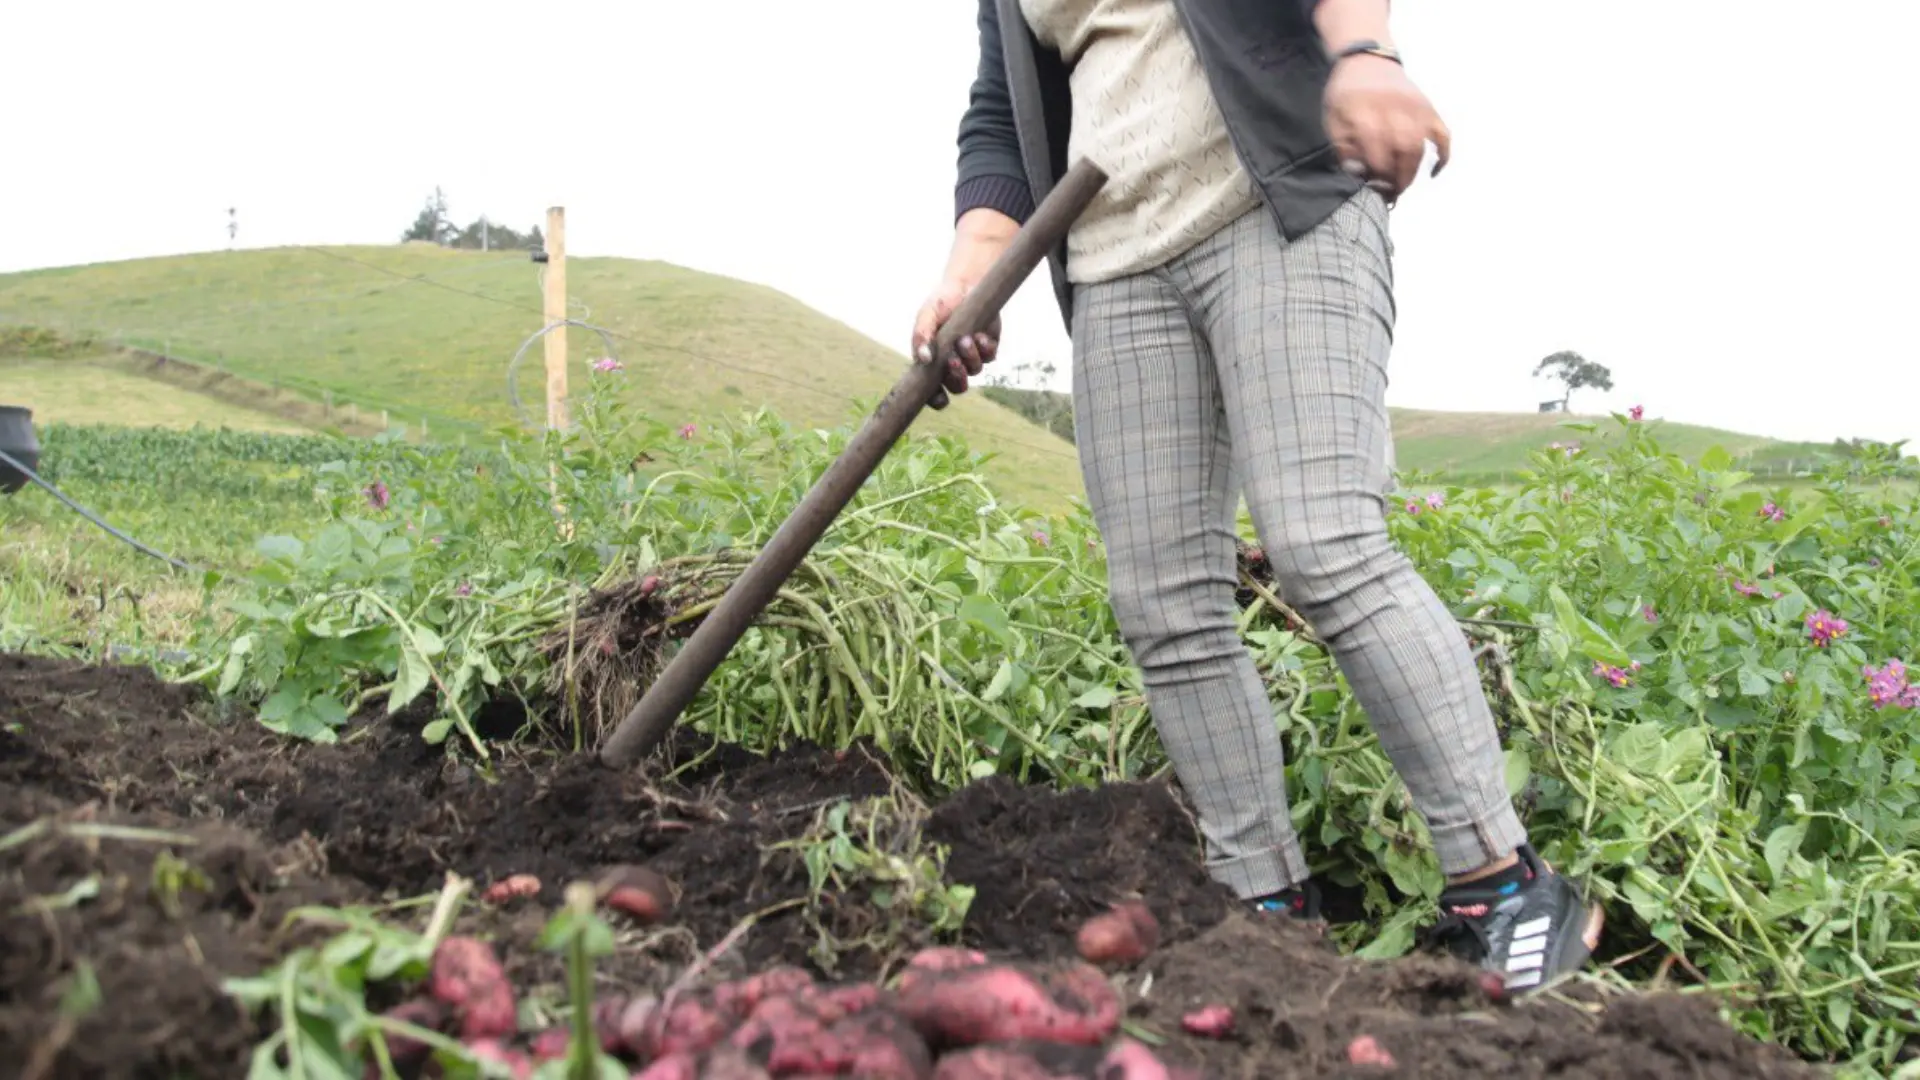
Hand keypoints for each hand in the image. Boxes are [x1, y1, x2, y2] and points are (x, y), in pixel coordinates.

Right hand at [911, 276, 1000, 409]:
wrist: (965, 284)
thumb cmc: (940, 302)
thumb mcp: (926, 315)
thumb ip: (921, 335)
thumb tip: (924, 359)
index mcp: (933, 361)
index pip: (933, 390)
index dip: (936, 399)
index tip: (940, 398)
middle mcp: (952, 363)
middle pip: (957, 387)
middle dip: (957, 378)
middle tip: (953, 361)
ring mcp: (972, 356)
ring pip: (974, 371)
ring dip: (970, 358)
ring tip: (965, 339)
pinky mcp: (988, 347)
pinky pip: (989, 356)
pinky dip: (985, 348)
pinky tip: (979, 335)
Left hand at [1323, 53, 1450, 202]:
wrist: (1368, 61)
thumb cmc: (1347, 94)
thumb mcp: (1333, 118)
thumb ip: (1343, 146)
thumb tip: (1356, 173)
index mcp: (1367, 114)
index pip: (1376, 154)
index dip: (1376, 176)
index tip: (1371, 190)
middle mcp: (1396, 111)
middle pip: (1402, 153)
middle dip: (1396, 180)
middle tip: (1389, 195)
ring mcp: (1416, 110)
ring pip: (1420, 148)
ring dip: (1412, 173)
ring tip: (1401, 187)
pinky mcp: (1430, 109)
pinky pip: (1443, 135)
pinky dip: (1443, 155)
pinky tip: (1434, 171)